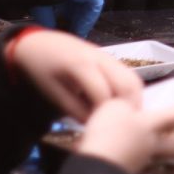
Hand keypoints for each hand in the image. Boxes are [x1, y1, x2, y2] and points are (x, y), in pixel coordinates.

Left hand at [9, 29, 140, 121]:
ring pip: (133, 79)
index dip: (105, 115)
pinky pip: (128, 75)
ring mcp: (108, 57)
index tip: (101, 130)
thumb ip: (74, 109)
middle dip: (129, 107)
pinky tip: (120, 105)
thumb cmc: (41, 69)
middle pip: (128, 84)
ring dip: (133, 99)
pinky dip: (129, 91)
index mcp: (82, 65)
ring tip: (124, 117)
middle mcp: (101, 58)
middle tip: (122, 125)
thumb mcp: (51, 93)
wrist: (40, 43)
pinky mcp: (110, 59)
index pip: (104, 94)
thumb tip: (94, 124)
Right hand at [76, 97, 173, 173]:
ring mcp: (136, 161)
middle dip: (173, 138)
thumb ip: (124, 103)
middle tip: (173, 132)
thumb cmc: (109, 137)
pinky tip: (110, 147)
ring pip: (149, 151)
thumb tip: (127, 106)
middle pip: (171, 143)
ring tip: (126, 134)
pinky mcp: (121, 171)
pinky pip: (128, 158)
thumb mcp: (114, 107)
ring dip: (142, 142)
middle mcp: (149, 144)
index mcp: (152, 124)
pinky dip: (123, 151)